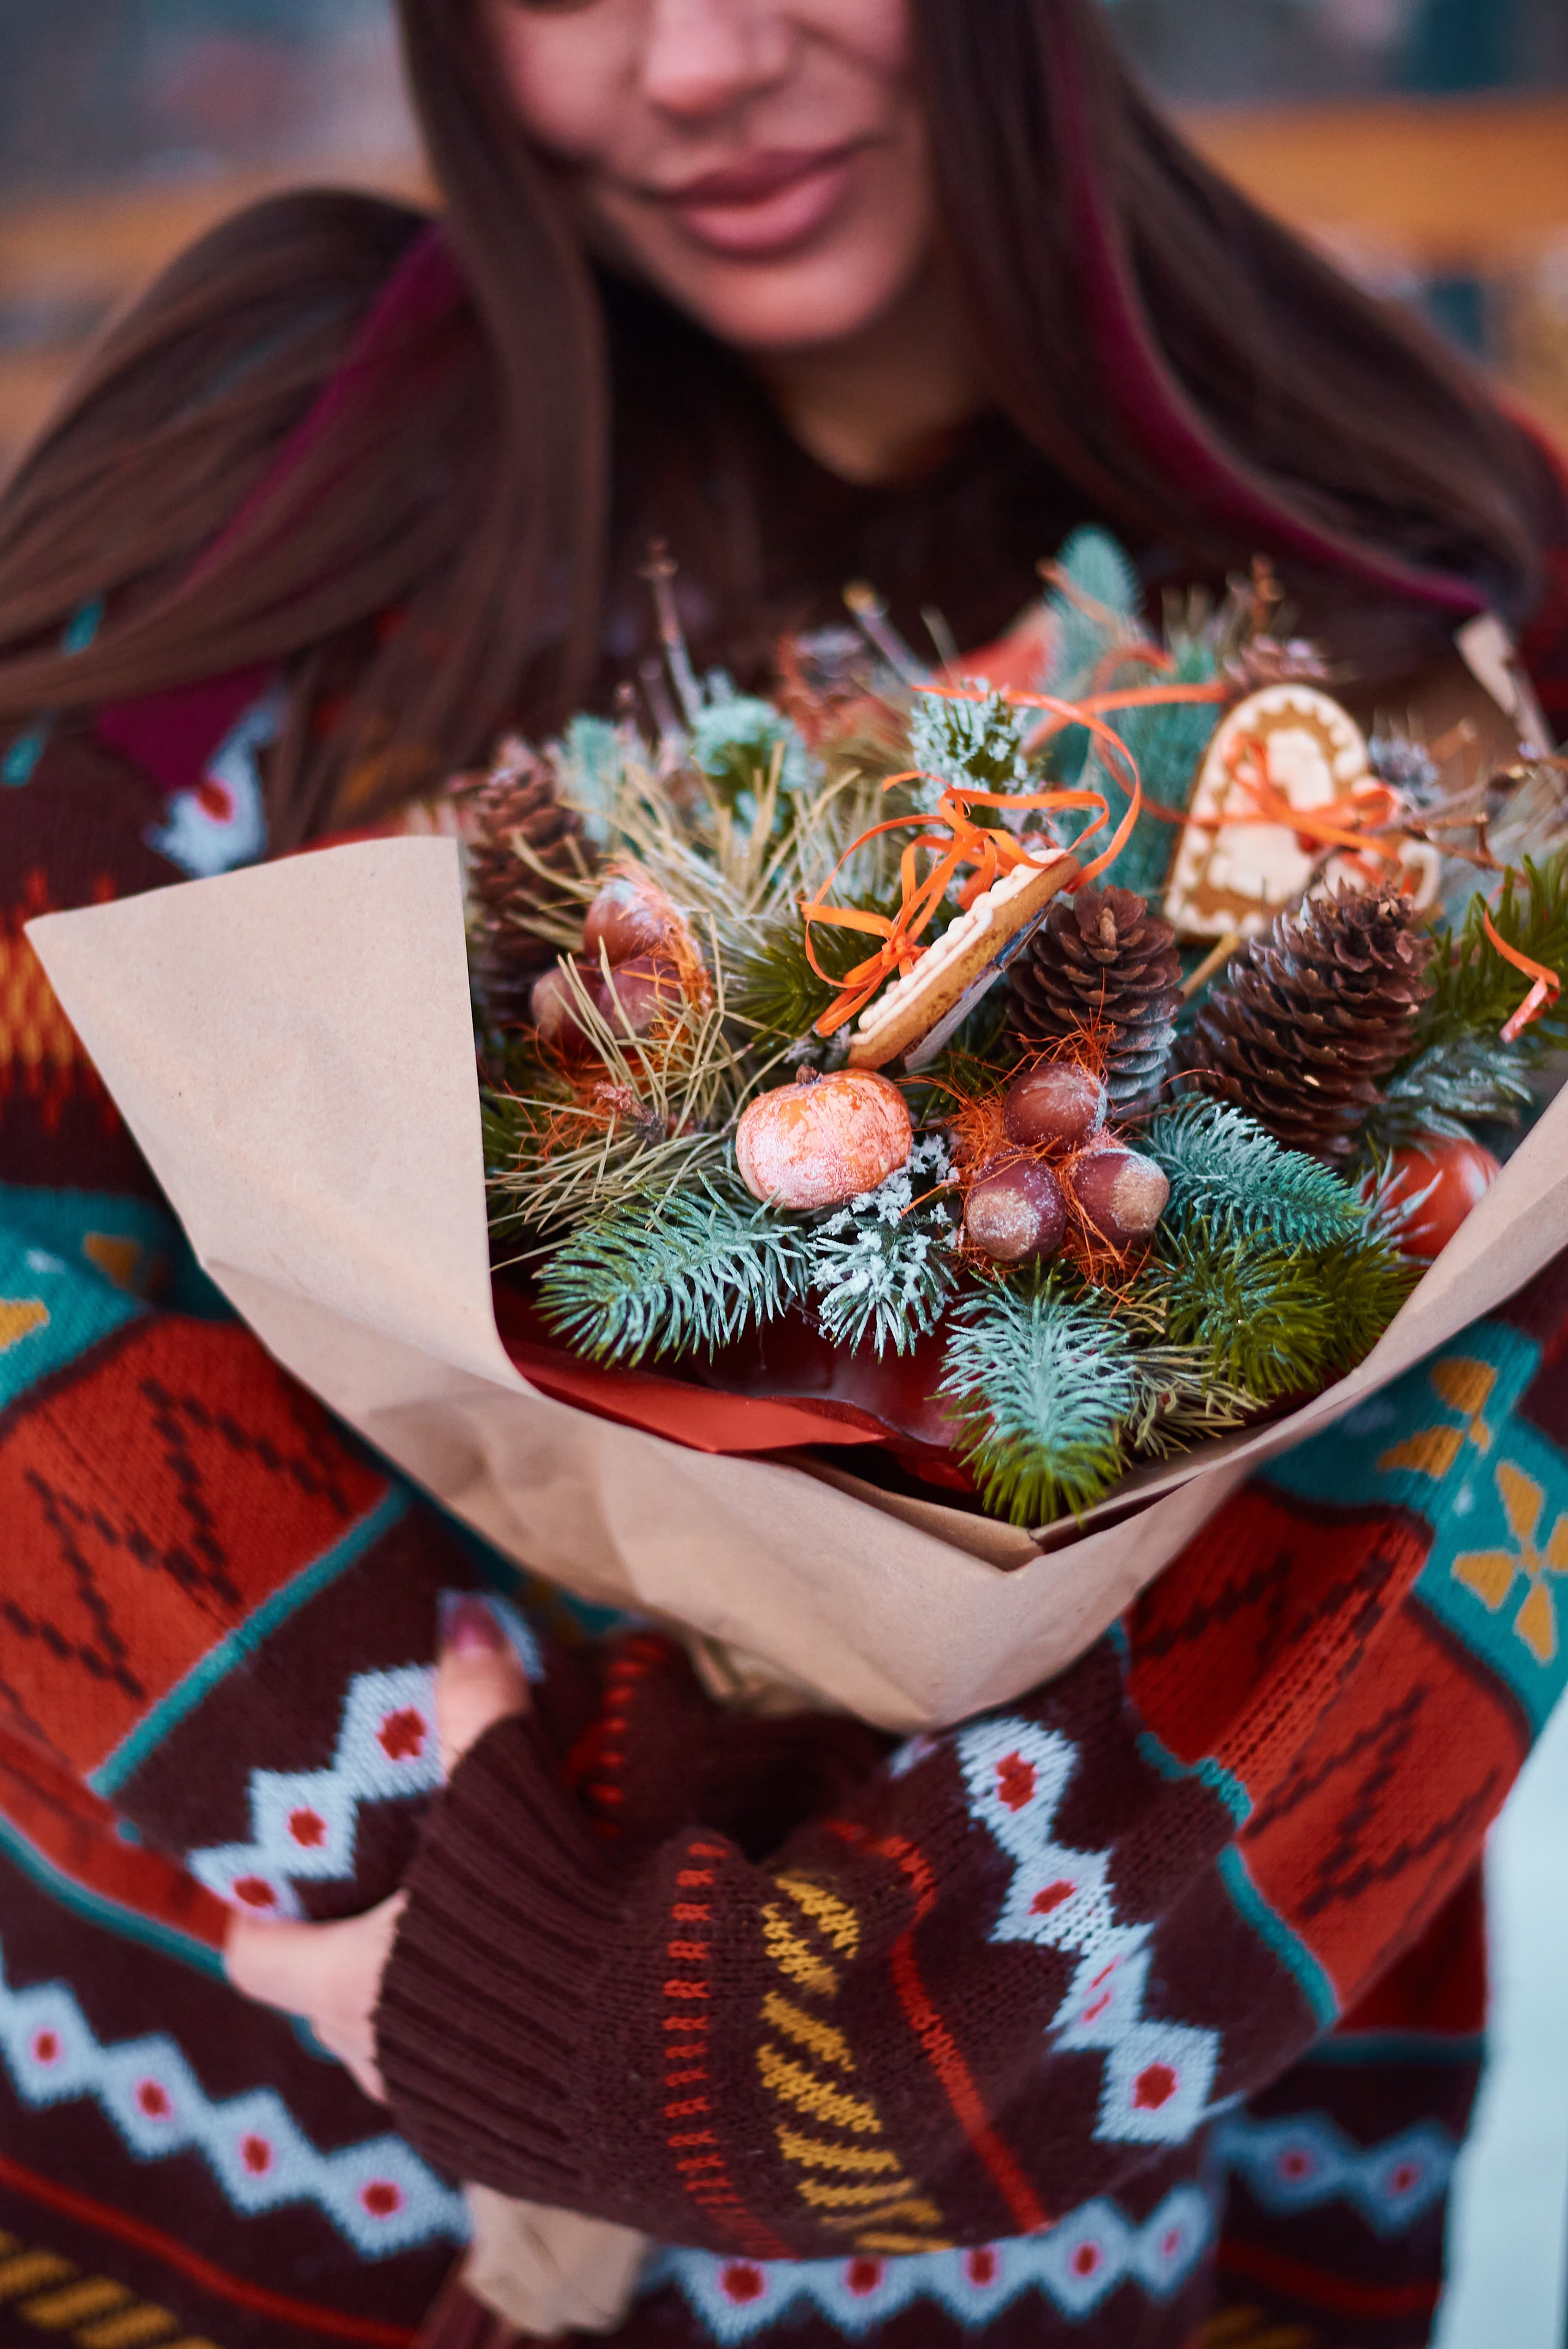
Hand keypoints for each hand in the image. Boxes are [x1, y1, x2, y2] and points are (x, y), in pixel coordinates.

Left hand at [225, 1596, 529, 2102]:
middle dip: (350, 1952)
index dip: (260, 1917)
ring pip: (396, 2048)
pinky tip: (534, 1996)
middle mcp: (374, 2060)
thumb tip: (460, 1609)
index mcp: (343, 1983)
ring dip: (418, 2000)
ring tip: (468, 1936)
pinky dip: (485, 2040)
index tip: (285, 1879)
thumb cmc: (547, 1915)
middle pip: (326, 2002)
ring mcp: (439, 2110)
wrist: (658, 2048)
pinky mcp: (507, 2141)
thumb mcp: (502, 1792)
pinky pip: (468, 2084)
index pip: (255, 1959)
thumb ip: (475, 1700)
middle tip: (392, 1887)